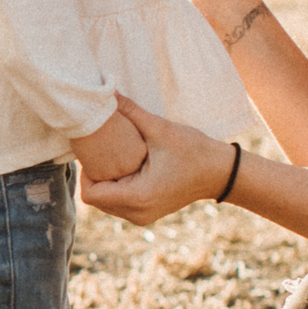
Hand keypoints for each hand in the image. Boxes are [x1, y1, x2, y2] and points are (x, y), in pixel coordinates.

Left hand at [79, 95, 238, 225]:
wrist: (221, 173)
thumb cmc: (195, 152)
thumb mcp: (162, 130)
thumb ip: (132, 112)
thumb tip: (108, 92)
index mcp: (138, 197)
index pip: (90, 194)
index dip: (86, 173)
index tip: (97, 152)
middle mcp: (137, 213)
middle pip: (95, 199)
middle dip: (95, 176)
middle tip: (104, 151)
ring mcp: (142, 216)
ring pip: (105, 203)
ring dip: (105, 182)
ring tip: (115, 158)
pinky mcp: (147, 213)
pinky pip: (118, 203)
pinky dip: (116, 187)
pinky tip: (126, 167)